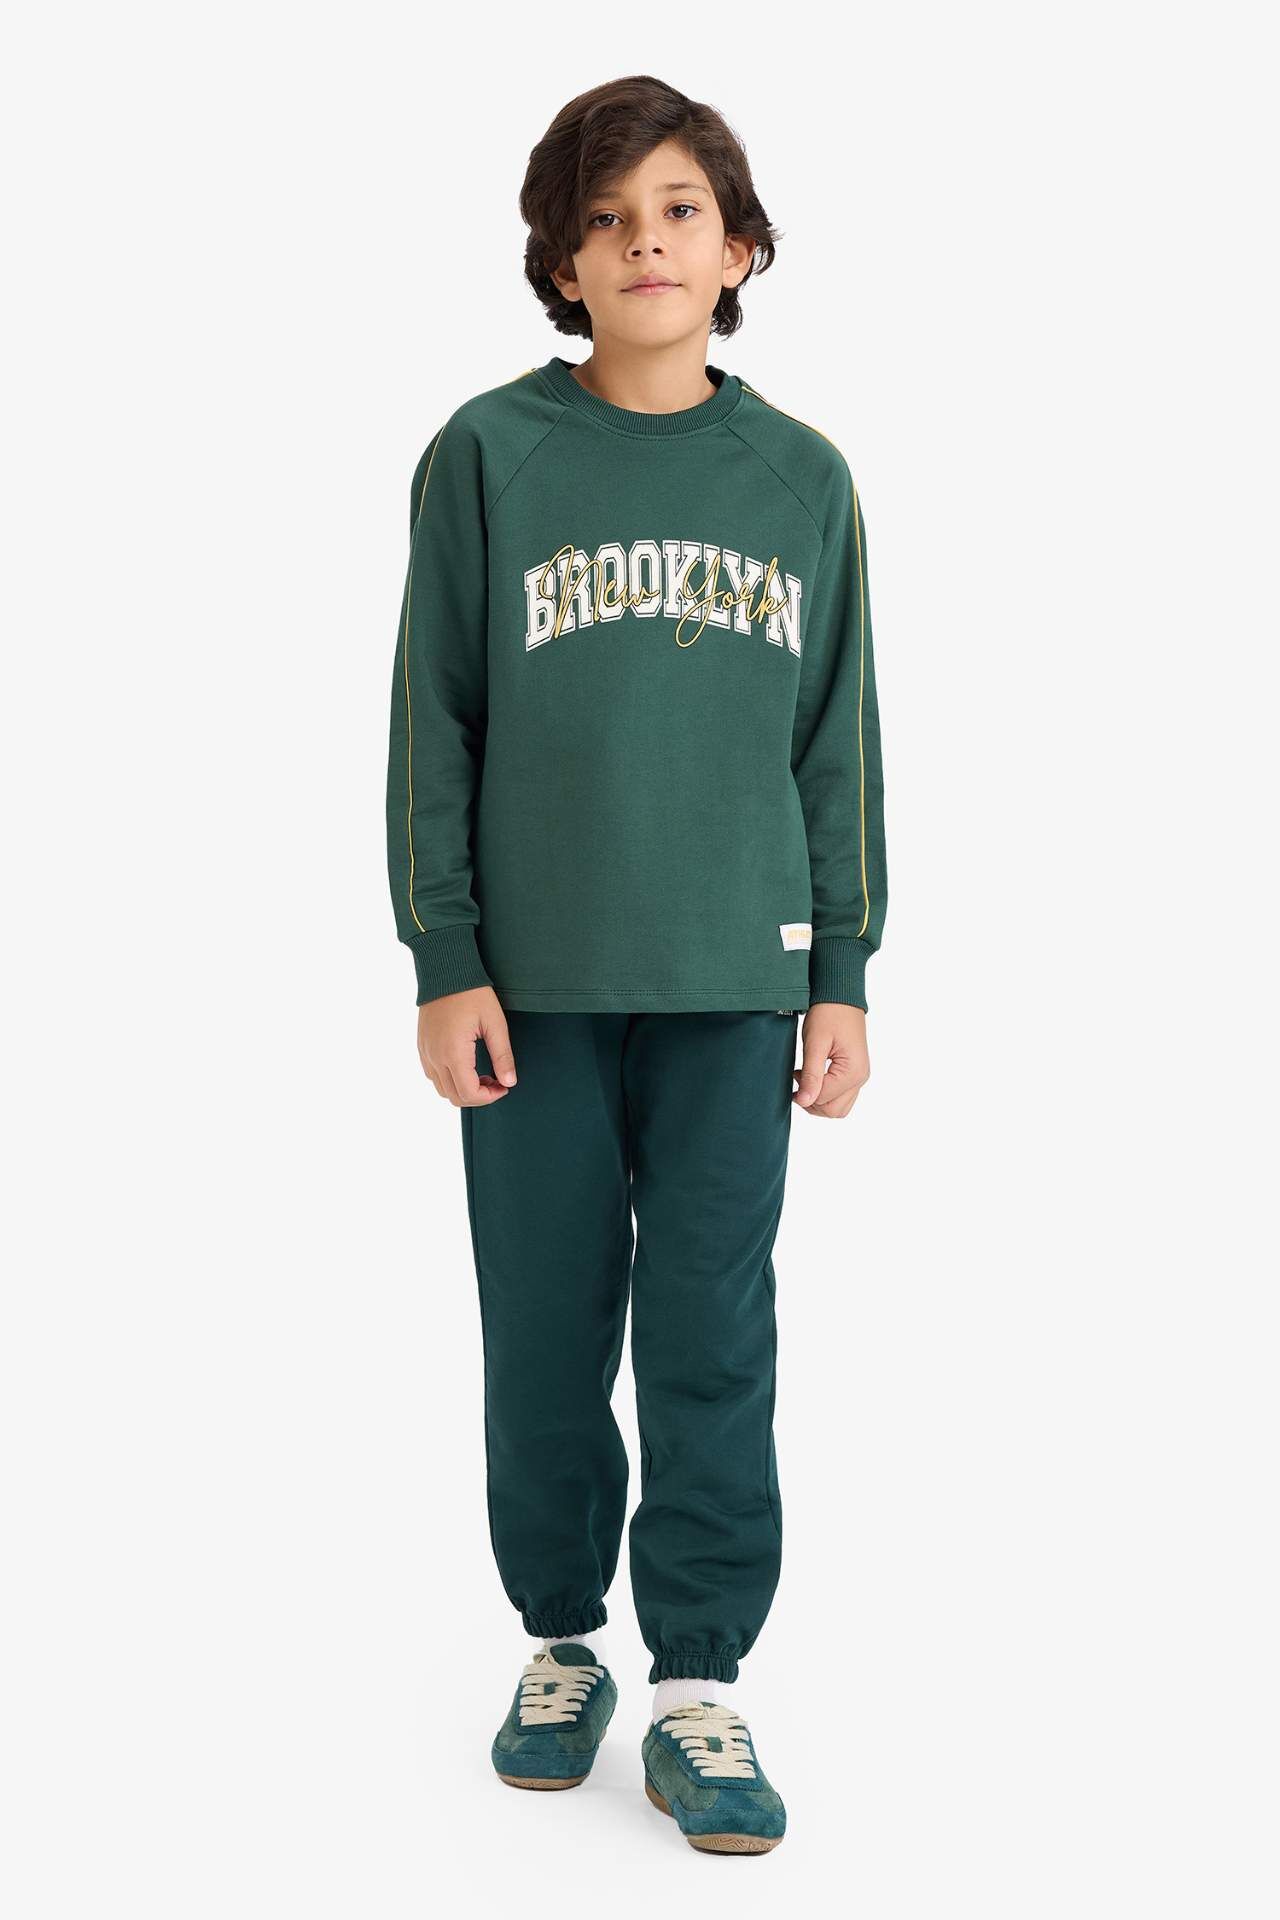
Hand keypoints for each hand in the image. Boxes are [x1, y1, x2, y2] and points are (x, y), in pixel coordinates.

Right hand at [417, 987, 516, 1106]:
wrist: (445, 972)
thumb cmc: (473, 994)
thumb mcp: (495, 1023)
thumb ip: (503, 1056)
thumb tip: (509, 1082)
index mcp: (454, 1053)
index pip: (469, 1094)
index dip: (490, 1097)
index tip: (504, 1086)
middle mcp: (435, 1057)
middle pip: (455, 1097)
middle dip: (479, 1096)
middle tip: (496, 1082)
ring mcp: (426, 1053)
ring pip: (442, 1090)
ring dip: (464, 1090)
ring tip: (483, 1074)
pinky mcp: (422, 1047)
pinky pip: (433, 1076)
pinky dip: (450, 1080)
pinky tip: (466, 1066)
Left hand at [792, 1003, 869, 1117]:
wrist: (841, 996)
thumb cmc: (828, 1014)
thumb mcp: (815, 1043)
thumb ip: (811, 1075)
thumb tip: (804, 1101)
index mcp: (853, 1072)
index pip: (824, 1100)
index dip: (804, 1093)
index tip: (794, 1074)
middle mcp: (861, 1078)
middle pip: (833, 1111)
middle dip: (811, 1101)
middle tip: (799, 1079)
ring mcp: (860, 1077)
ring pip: (838, 1108)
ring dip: (819, 1100)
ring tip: (806, 1079)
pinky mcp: (855, 1073)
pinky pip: (842, 1096)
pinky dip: (826, 1094)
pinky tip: (815, 1077)